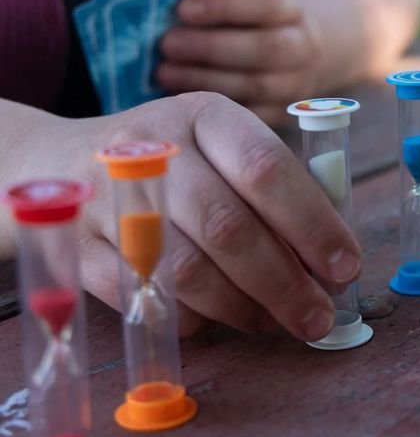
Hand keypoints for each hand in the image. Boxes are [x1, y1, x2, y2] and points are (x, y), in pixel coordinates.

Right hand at [21, 92, 358, 339]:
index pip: (267, 168)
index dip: (312, 224)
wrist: (58, 159)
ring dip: (241, 306)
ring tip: (275, 321)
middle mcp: (151, 148)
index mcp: (206, 115)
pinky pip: (144, 297)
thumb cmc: (177, 162)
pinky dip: (190, 317)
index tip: (345, 267)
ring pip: (185, 269)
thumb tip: (333, 262)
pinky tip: (218, 318)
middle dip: (283, 282)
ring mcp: (105, 197)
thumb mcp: (225, 148)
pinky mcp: (75, 246)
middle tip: (318, 317)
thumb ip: (279, 191)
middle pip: (227, 226)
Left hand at [156, 0, 320, 124]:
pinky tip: (180, 100)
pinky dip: (214, 110)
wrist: (295, 51)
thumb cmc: (251, 19)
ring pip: (257, 86)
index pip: (268, 3)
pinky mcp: (281, 114)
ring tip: (164, 73)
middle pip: (266, 49)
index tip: (182, 7)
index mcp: (292, 11)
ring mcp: (295, 85)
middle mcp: (302, 48)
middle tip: (167, 44)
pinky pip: (249, 117)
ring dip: (206, 81)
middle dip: (212, 47)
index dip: (226, 5)